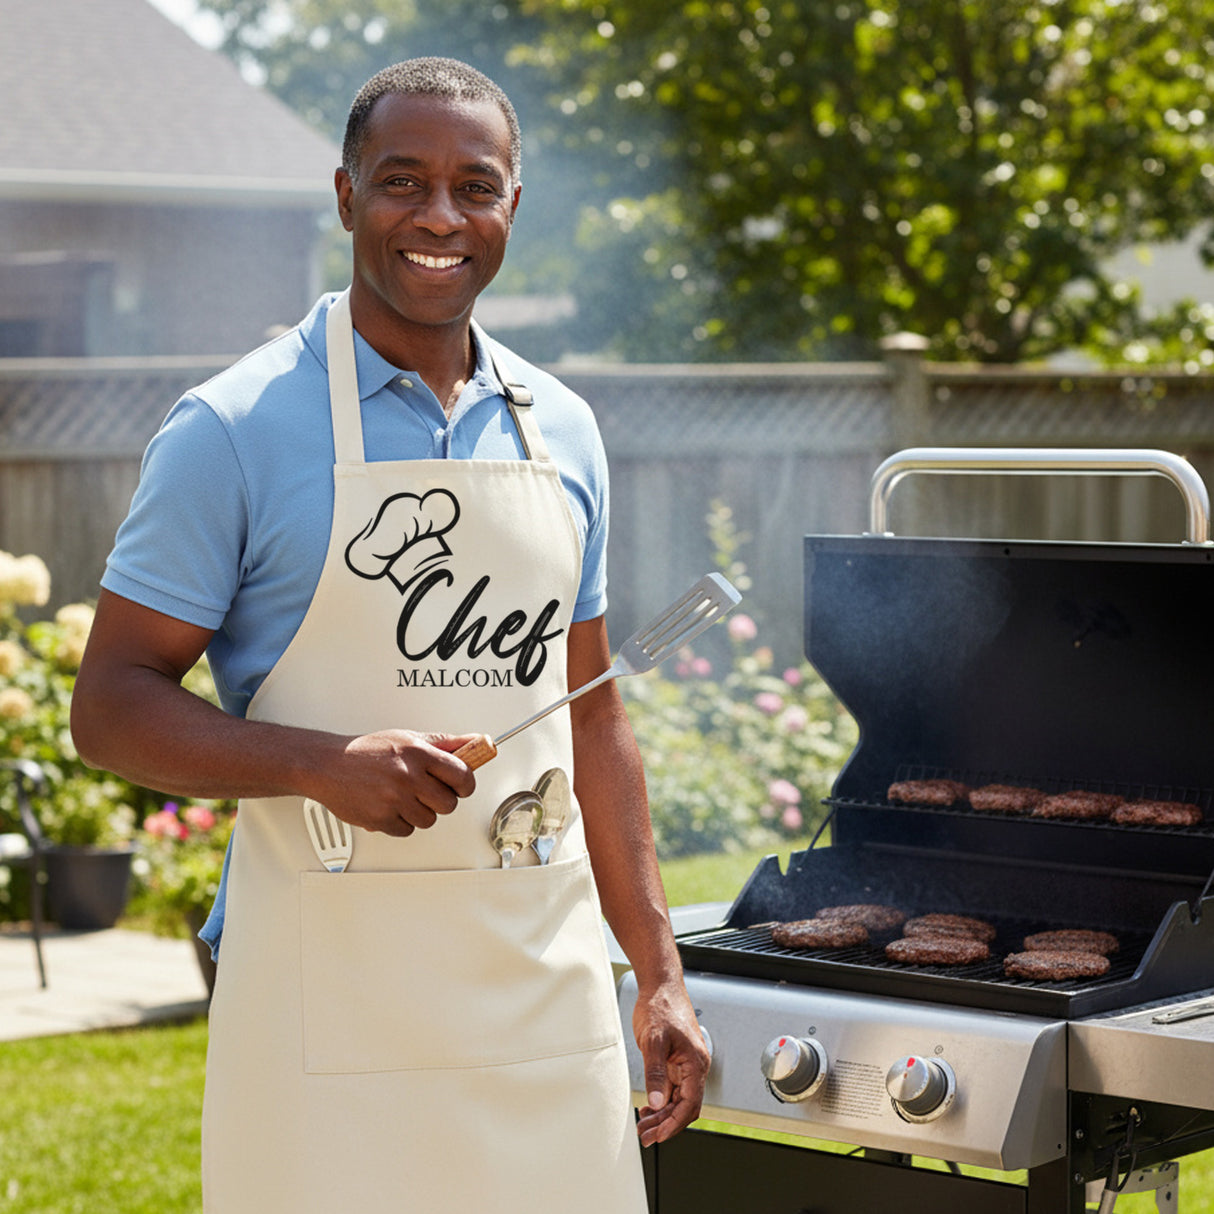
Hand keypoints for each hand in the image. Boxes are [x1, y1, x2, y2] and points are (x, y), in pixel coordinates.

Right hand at [310, 730, 477, 835]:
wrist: (329, 765)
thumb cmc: (368, 751)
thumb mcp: (408, 738)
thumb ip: (444, 742)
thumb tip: (476, 741)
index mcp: (418, 753)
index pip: (462, 775)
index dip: (466, 784)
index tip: (462, 786)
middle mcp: (407, 776)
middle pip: (448, 804)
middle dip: (442, 800)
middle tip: (428, 791)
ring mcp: (394, 799)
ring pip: (429, 820)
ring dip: (420, 812)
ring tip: (404, 797)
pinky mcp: (380, 819)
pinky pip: (407, 831)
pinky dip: (401, 823)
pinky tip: (391, 807)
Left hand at [633, 980, 709, 1146]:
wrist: (660, 985)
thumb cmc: (661, 1006)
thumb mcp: (654, 1040)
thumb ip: (655, 1072)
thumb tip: (656, 1101)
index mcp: (695, 1062)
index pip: (690, 1103)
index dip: (674, 1122)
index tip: (659, 1135)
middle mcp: (694, 1066)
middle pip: (684, 1105)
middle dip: (666, 1123)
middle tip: (646, 1135)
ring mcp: (685, 1064)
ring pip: (677, 1099)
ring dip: (661, 1113)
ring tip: (643, 1124)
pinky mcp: (675, 1061)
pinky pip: (672, 1088)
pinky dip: (661, 1100)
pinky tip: (648, 1107)